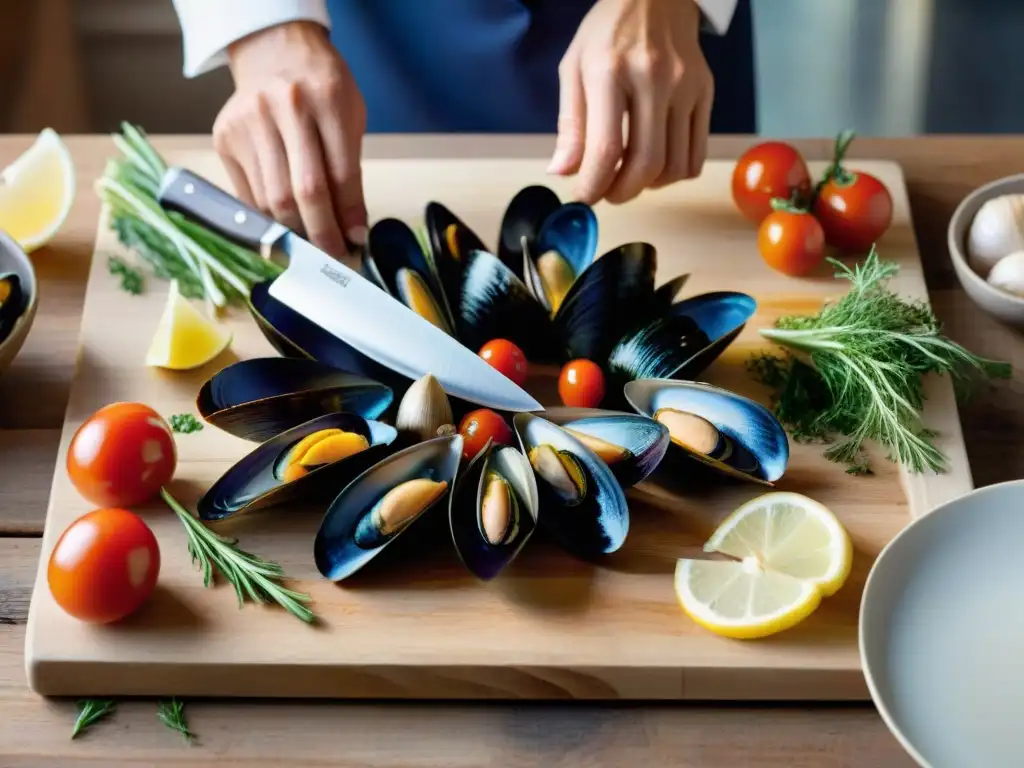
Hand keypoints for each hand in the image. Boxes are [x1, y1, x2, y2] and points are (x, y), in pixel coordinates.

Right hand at [214, 21, 366, 255]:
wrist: (274, 50)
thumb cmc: (321, 89)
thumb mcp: (349, 116)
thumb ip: (349, 169)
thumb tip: (351, 230)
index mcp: (327, 99)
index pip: (340, 173)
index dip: (349, 215)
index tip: (357, 242)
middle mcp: (284, 107)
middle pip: (302, 191)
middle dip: (321, 233)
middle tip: (333, 255)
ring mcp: (249, 122)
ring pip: (272, 199)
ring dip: (295, 232)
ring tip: (311, 246)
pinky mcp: (226, 137)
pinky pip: (249, 194)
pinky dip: (269, 218)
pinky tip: (284, 226)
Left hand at [548, 0, 713, 204]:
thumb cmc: (608, 33)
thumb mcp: (574, 68)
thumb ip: (570, 124)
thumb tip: (563, 172)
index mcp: (610, 70)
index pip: (606, 148)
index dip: (593, 185)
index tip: (584, 197)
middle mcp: (653, 78)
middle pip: (646, 163)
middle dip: (622, 192)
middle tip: (607, 193)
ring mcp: (686, 87)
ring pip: (675, 166)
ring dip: (649, 186)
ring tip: (630, 177)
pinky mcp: (706, 93)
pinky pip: (696, 154)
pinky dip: (675, 174)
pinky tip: (656, 164)